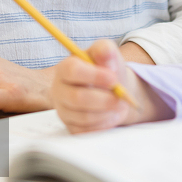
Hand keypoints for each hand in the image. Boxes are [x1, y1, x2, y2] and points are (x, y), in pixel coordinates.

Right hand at [51, 39, 167, 132]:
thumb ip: (105, 50)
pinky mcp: (71, 127)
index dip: (94, 76)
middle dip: (104, 99)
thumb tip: (106, 54)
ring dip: (107, 112)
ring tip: (119, 105)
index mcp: (65, 68)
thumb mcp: (108, 54)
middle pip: (77, 98)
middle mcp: (59, 90)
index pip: (72, 71)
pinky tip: (111, 115)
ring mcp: (63, 111)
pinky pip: (87, 131)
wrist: (112, 90)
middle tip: (121, 99)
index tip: (113, 79)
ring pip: (84, 117)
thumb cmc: (107, 69)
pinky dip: (104, 124)